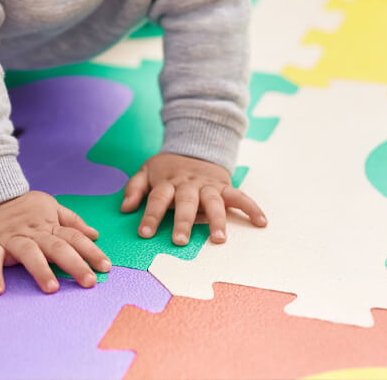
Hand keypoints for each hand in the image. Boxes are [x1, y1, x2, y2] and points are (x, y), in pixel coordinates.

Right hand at [0, 190, 110, 294]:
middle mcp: (34, 233)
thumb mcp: (50, 206)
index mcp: (49, 225)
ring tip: (52, 289)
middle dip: (75, 264)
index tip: (106, 267)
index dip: (91, 251)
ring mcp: (13, 239)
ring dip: (41, 270)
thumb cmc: (23, 206)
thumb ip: (72, 221)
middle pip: (58, 247)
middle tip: (89, 282)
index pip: (75, 237)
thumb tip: (94, 234)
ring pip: (29, 254)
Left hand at [120, 153, 266, 245]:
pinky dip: (251, 207)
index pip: (158, 198)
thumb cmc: (168, 167)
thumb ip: (135, 188)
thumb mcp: (147, 171)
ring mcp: (208, 185)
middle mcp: (189, 184)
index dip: (151, 215)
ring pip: (213, 201)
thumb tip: (125, 208)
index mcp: (168, 182)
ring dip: (217, 219)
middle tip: (180, 241)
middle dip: (184, 221)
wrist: (194, 144)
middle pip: (186, 202)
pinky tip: (261, 222)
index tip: (144, 233)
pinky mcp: (224, 185)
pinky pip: (239, 196)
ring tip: (219, 239)